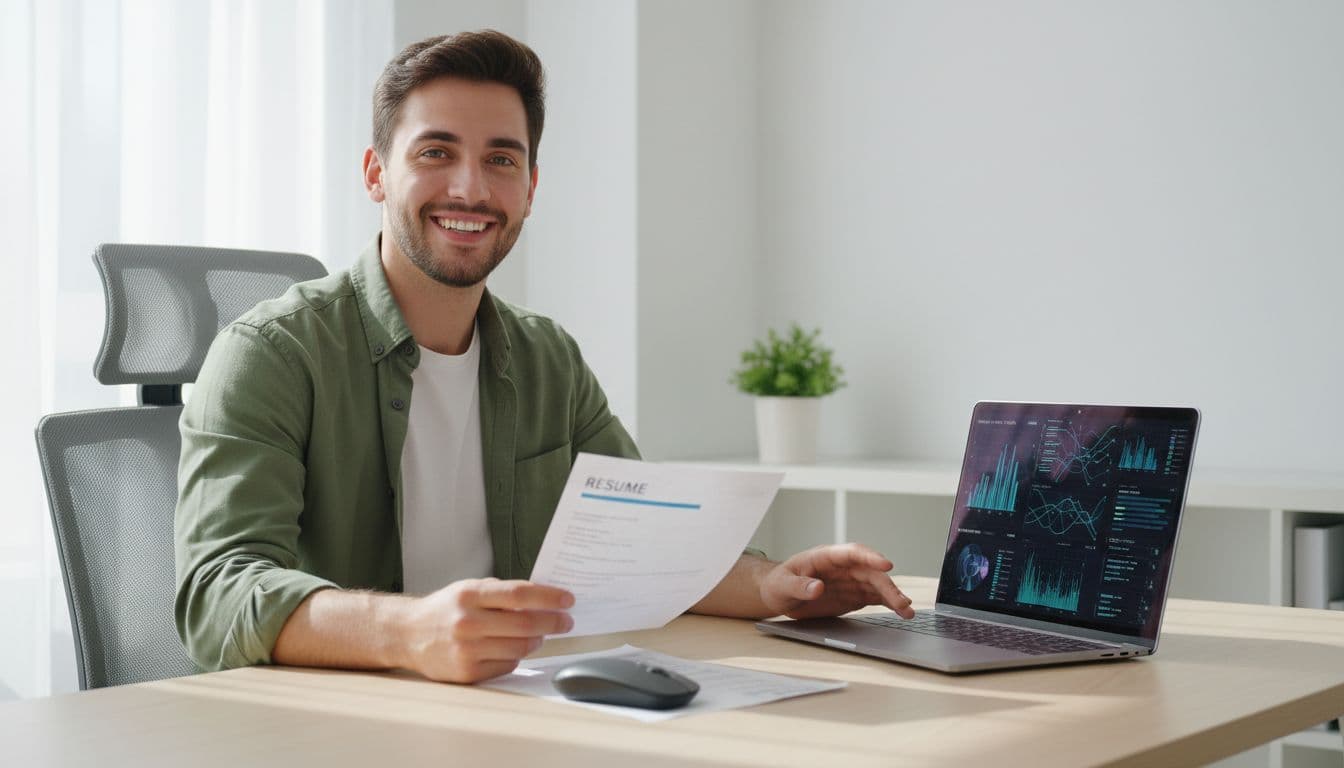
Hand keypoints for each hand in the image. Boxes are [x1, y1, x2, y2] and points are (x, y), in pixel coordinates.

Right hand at [401, 578, 573, 682]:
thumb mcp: (469, 590)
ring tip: (540, 634)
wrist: (407, 634)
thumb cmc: (445, 610)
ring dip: (537, 641)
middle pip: (525, 624)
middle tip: (566, 621)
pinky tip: (512, 648)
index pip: (520, 594)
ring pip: (520, 648)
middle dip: (553, 623)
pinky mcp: (468, 672)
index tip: (568, 599)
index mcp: (470, 595)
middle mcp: (468, 622)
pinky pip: (507, 666)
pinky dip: (516, 657)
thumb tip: (545, 599)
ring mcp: (467, 650)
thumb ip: (502, 593)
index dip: (549, 597)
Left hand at [759, 543, 914, 619]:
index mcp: (825, 557)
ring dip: (893, 596)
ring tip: (907, 611)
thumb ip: (799, 586)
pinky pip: (874, 597)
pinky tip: (901, 611)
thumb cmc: (778, 583)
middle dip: (887, 586)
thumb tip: (817, 588)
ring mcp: (850, 581)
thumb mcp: (782, 585)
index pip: (851, 553)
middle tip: (901, 602)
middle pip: (870, 572)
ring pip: (877, 585)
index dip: (870, 557)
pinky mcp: (853, 595)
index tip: (886, 564)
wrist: (780, 594)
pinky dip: (888, 604)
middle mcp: (843, 567)